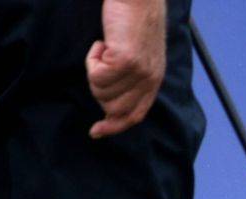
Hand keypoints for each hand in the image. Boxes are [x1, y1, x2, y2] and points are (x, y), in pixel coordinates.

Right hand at [87, 0, 166, 138]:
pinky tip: (102, 43)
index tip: (96, 132)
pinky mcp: (126, 61)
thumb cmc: (132, 19)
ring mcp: (138, 73)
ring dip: (94, 71)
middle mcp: (149, 81)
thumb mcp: (139, 55)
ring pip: (102, 92)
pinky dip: (91, 59)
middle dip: (99, 89)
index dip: (115, 126)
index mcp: (154, 81)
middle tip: (100, 63)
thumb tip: (109, 105)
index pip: (135, 115)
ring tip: (104, 49)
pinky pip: (96, 75)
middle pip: (114, 108)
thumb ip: (132, 79)